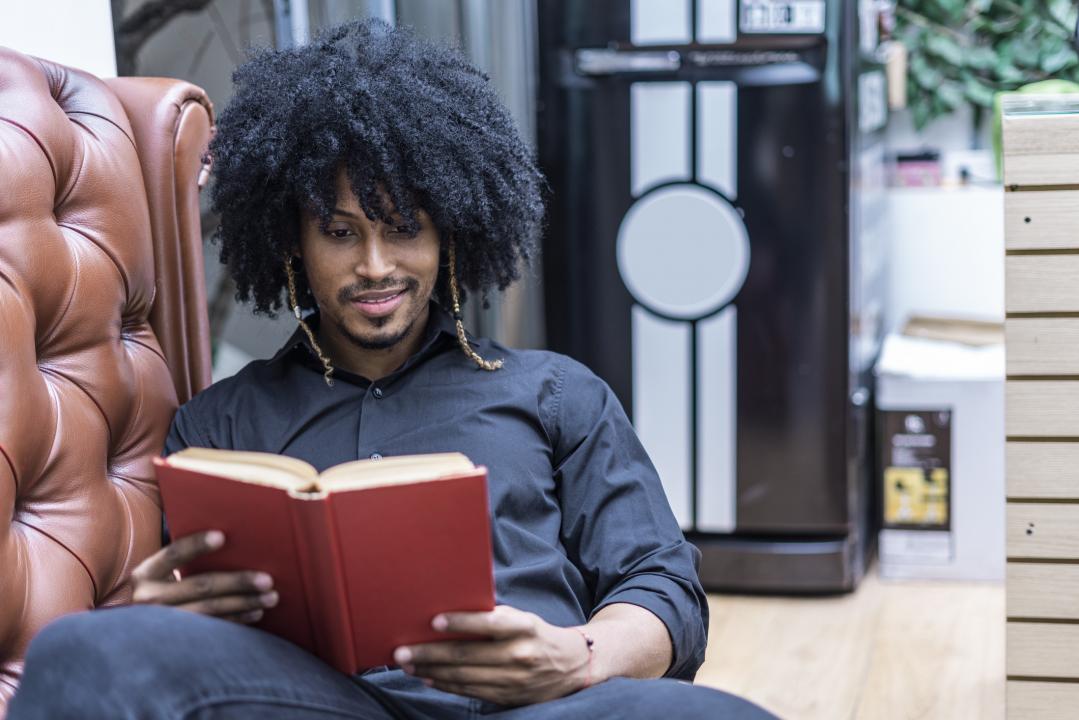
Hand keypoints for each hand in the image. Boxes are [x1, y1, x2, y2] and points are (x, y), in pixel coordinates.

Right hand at [130, 530, 277, 623]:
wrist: (136, 635)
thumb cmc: (160, 592)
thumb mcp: (160, 576)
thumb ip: (182, 562)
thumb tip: (230, 540)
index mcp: (145, 574)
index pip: (173, 554)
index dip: (196, 545)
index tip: (222, 536)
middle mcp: (148, 599)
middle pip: (200, 586)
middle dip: (238, 581)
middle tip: (267, 579)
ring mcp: (161, 623)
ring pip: (210, 610)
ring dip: (244, 603)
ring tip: (270, 597)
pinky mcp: (175, 641)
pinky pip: (212, 628)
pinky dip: (236, 619)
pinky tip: (255, 612)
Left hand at [393, 605, 590, 706]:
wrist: (573, 665)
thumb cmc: (538, 634)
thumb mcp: (523, 618)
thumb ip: (494, 617)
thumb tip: (452, 614)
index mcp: (524, 627)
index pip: (489, 624)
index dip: (461, 623)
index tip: (434, 622)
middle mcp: (519, 654)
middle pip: (467, 656)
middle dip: (430, 654)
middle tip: (402, 652)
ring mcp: (513, 679)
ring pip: (464, 676)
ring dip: (432, 671)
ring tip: (408, 665)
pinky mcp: (508, 696)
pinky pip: (470, 691)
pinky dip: (447, 685)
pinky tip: (429, 678)